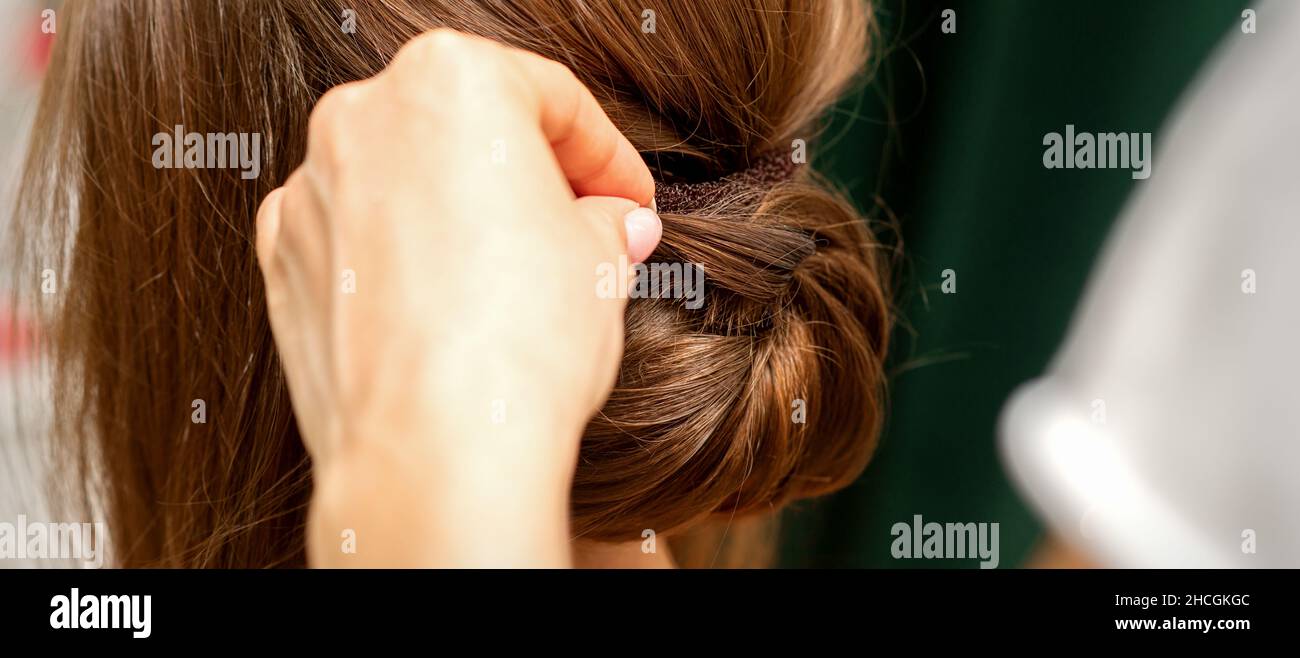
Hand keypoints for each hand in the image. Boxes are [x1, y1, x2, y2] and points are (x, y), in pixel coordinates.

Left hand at [254, 29, 659, 565]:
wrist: (432, 453)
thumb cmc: (520, 341)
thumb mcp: (599, 261)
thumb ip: (603, 222)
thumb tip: (613, 225)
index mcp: (450, 80)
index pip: (552, 100)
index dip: (608, 158)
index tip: (628, 201)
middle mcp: (362, 116)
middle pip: (469, 130)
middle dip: (532, 178)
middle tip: (584, 230)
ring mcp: (312, 189)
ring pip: (408, 181)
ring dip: (464, 216)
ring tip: (517, 280)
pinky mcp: (285, 260)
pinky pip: (360, 237)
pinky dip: (403, 258)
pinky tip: (449, 310)